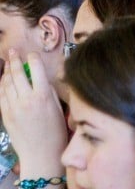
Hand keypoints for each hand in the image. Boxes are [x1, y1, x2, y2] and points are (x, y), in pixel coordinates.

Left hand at [0, 51, 65, 178]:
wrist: (42, 154)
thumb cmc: (56, 132)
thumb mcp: (59, 107)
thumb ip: (49, 91)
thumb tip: (42, 79)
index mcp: (44, 95)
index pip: (36, 69)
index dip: (33, 58)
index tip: (32, 54)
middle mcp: (27, 99)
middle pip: (18, 73)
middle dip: (14, 60)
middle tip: (13, 51)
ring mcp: (14, 107)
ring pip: (7, 83)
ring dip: (6, 71)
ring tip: (7, 62)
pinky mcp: (6, 115)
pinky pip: (2, 96)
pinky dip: (2, 86)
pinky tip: (4, 80)